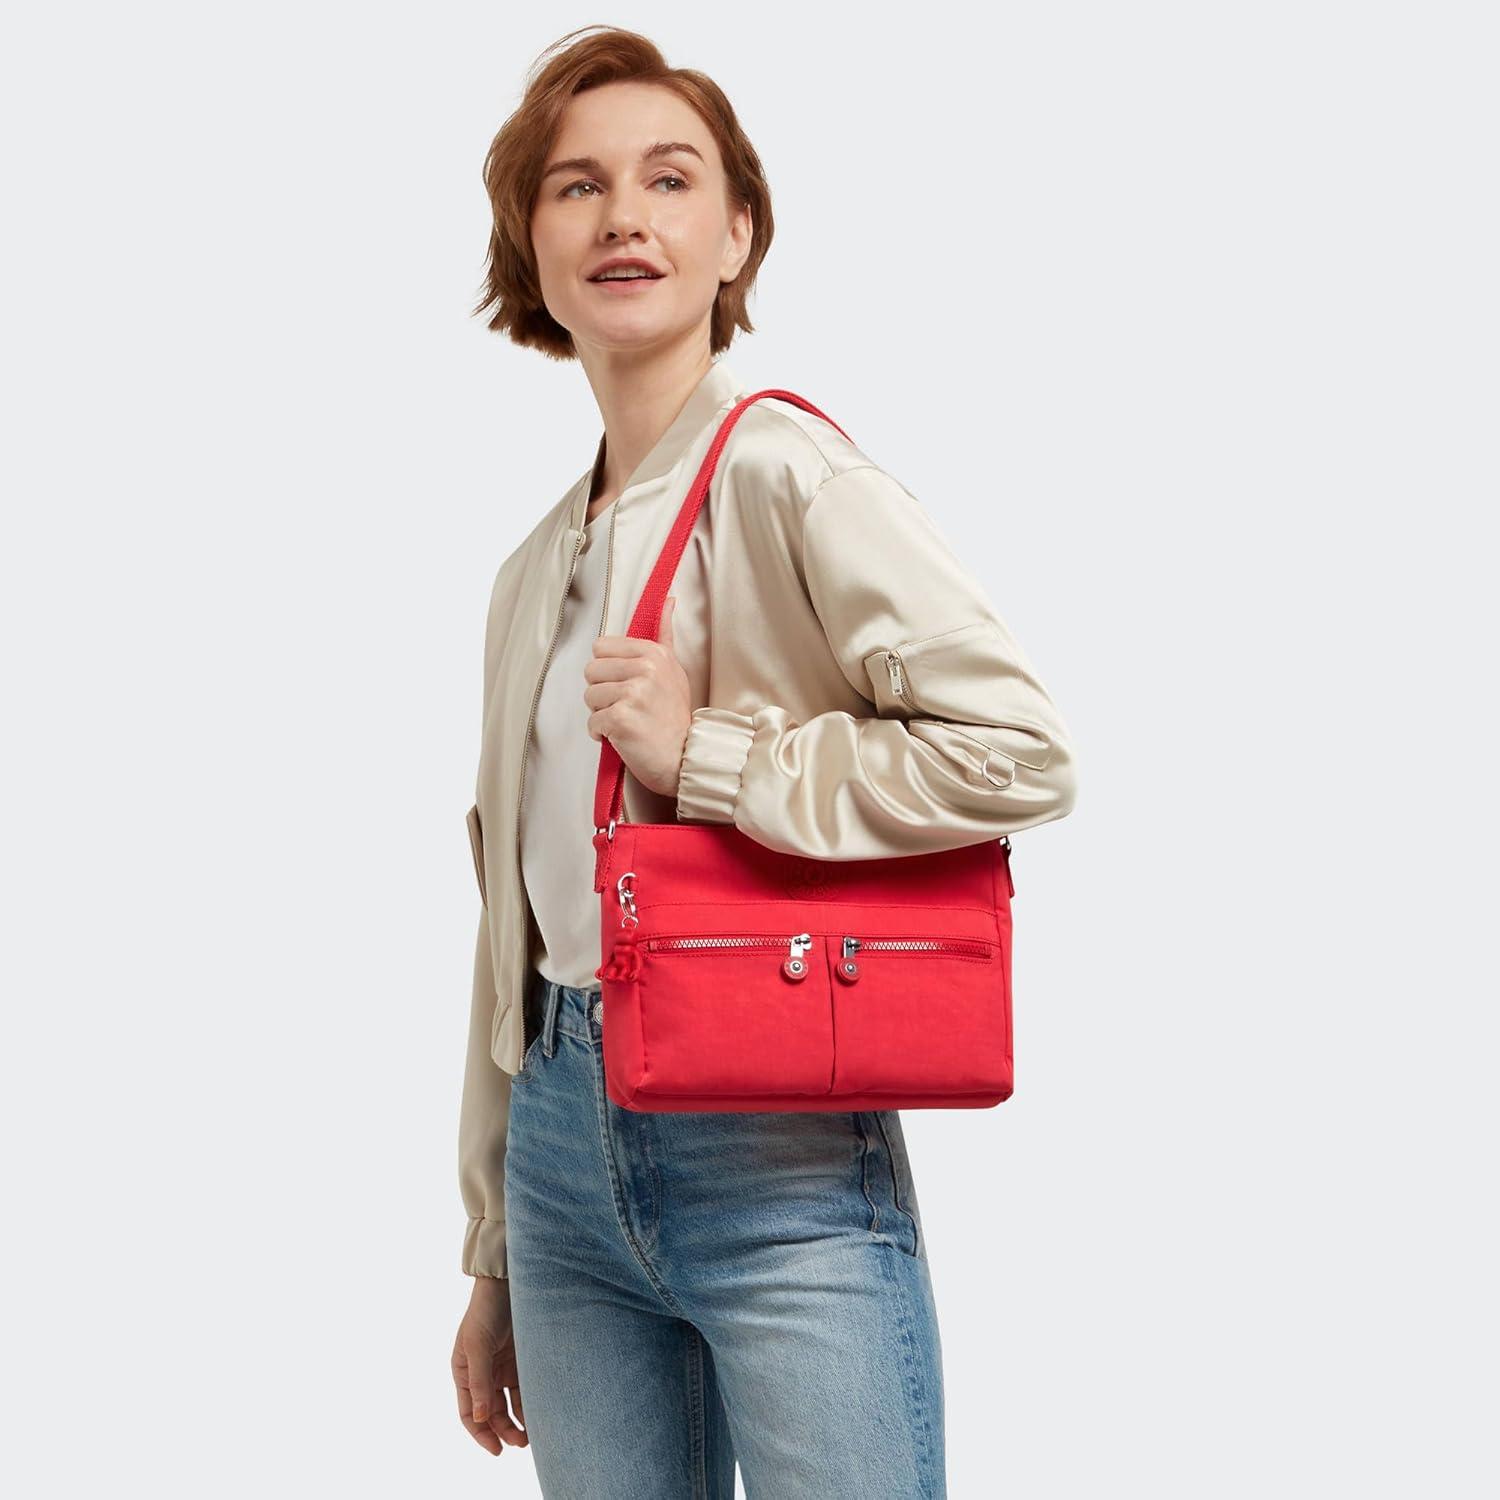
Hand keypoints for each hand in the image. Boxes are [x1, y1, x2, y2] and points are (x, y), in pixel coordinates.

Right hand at [452, 1275, 526, 1455]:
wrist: (508, 1282)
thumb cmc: (486, 1311)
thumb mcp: (478, 1345)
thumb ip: (479, 1381)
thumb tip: (480, 1418)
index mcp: (464, 1372)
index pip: (468, 1413)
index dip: (480, 1434)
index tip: (496, 1450)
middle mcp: (482, 1373)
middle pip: (491, 1412)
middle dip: (503, 1430)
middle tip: (520, 1442)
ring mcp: (502, 1367)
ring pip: (509, 1403)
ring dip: (518, 1420)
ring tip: (531, 1435)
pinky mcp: (521, 1359)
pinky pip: (525, 1387)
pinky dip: (530, 1402)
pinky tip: (540, 1413)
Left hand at [584, 594, 691, 798]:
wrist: (684, 756)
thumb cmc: (674, 716)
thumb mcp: (674, 669)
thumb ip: (664, 634)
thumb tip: (668, 599)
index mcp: (653, 653)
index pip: (601, 648)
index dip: (608, 670)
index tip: (626, 685)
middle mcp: (645, 668)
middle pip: (591, 671)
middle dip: (602, 692)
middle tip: (626, 706)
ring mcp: (633, 692)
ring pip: (590, 697)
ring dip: (602, 714)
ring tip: (627, 721)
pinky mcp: (621, 717)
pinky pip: (592, 722)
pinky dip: (601, 734)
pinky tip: (622, 737)